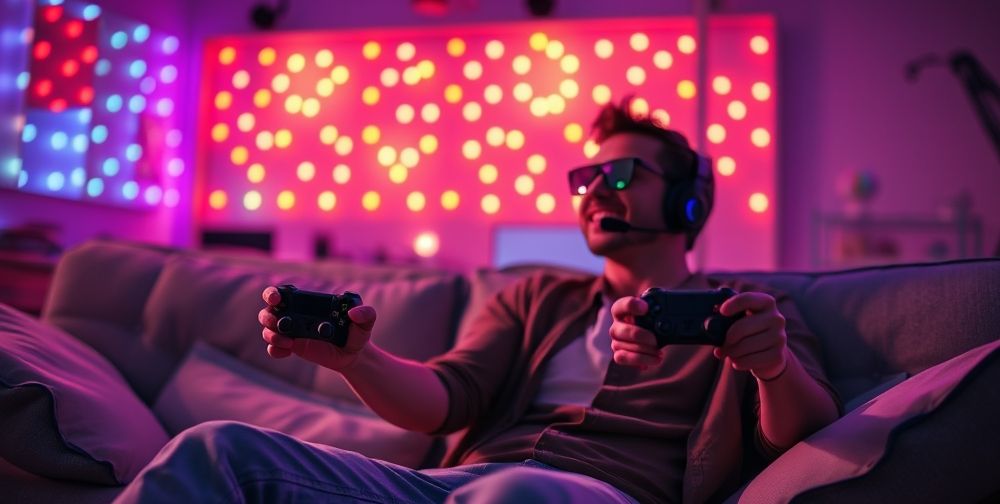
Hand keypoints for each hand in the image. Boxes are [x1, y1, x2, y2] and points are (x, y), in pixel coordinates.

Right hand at [258, 286, 374, 370]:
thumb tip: (354, 313)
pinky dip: (275, 350)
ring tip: (289, 342)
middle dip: (267, 316)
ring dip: (272, 335)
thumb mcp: (366, 321)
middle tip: (278, 322)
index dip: (272, 294)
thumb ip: (366, 313)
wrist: (354, 354)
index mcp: (307, 303)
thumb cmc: (357, 331)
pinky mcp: (292, 348)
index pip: (282, 293)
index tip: (276, 298)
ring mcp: (292, 332)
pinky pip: (274, 349)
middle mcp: (295, 315)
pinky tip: (288, 352)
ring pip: (267, 330)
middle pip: (268, 311)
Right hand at [609, 296, 663, 368]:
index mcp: (622, 312)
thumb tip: (669, 312)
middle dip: (637, 335)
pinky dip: (640, 360)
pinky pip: (623, 358)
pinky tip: (654, 359)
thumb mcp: (657, 312)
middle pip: (617, 330)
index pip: (620, 306)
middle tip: (654, 339)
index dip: (630, 306)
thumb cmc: (654, 322)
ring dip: (642, 351)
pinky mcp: (620, 355)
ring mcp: (616, 342)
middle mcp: (616, 326)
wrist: (655, 338)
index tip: (645, 308)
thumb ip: (659, 309)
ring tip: (659, 353)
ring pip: (620, 346)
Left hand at [716, 292, 787, 379]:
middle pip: (742, 327)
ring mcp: (780, 337)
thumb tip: (709, 326)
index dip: (733, 304)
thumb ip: (728, 318)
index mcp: (766, 303)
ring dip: (731, 352)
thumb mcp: (741, 320)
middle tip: (722, 344)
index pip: (747, 299)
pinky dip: (739, 362)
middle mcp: (776, 318)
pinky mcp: (778, 355)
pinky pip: (751, 360)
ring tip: (728, 353)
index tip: (721, 311)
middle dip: (727, 338)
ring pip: (745, 346)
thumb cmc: (749, 332)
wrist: (770, 353)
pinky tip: (737, 361)